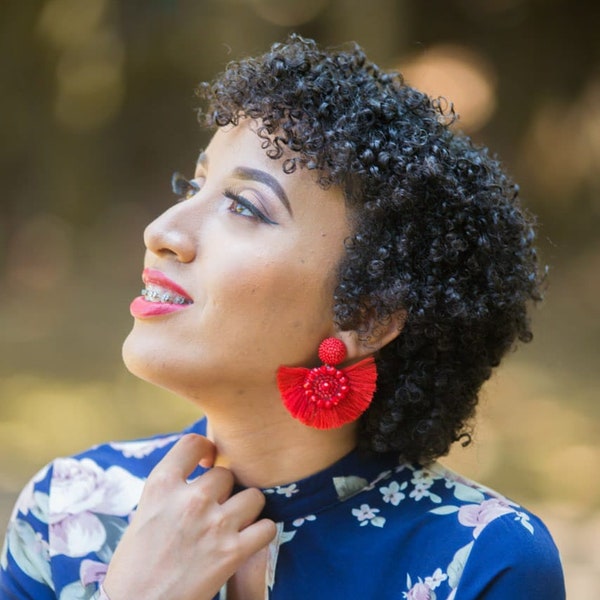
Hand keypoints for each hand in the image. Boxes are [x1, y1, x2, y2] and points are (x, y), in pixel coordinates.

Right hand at [102, 434, 276, 599]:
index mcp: (162, 485)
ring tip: (236, 522)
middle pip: (227, 474)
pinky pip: (267, 527)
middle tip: (217, 508)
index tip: (207, 461)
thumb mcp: (146, 512)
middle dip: (225, 490)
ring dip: (247, 509)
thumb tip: (200, 473)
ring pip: (253, 496)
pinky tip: (249, 540)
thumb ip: (172, 490)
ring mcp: (215, 524)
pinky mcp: (233, 552)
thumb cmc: (134, 565)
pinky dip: (261, 534)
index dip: (205, 448)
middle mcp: (191, 499)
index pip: (193, 443)